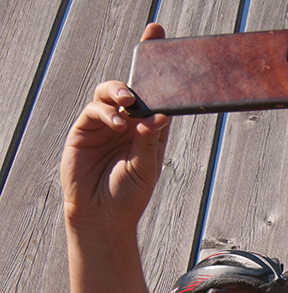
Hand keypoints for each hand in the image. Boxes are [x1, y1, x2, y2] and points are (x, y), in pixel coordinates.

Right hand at [61, 24, 170, 236]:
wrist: (103, 218)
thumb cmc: (129, 195)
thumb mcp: (147, 168)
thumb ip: (151, 140)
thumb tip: (159, 114)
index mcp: (149, 128)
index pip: (155, 95)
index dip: (156, 67)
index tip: (159, 35)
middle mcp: (127, 123)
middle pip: (131, 87)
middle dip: (138, 68)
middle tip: (147, 55)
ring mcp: (104, 125)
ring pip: (109, 94)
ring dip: (120, 92)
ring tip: (130, 103)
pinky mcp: (84, 131)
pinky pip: (94, 111)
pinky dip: (106, 113)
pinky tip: (118, 124)